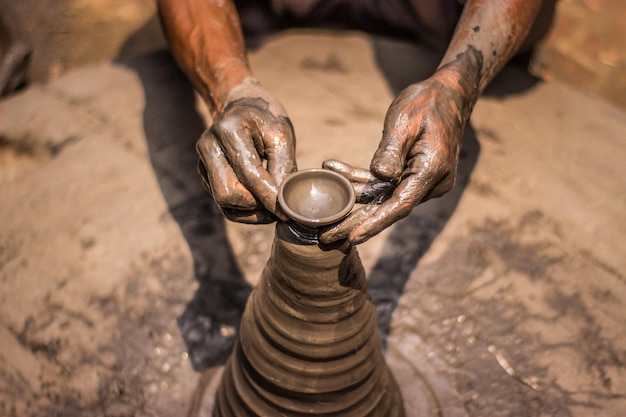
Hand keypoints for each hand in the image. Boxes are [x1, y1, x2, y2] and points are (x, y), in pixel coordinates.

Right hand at [196, 80, 296, 222]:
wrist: (242, 107)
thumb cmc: (265, 119)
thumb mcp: (281, 135)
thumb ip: (284, 167)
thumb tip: (284, 203)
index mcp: (228, 131)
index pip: (249, 175)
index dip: (270, 198)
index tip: (287, 213)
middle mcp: (209, 146)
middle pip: (228, 194)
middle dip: (256, 205)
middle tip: (278, 205)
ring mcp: (203, 162)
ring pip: (223, 203)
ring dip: (250, 211)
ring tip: (271, 205)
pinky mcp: (204, 174)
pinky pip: (223, 204)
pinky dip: (243, 209)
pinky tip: (259, 202)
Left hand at [321, 58, 478, 243]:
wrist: (449, 94)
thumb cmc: (426, 102)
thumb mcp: (404, 120)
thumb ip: (391, 150)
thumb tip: (379, 175)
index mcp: (432, 169)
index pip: (400, 204)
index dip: (375, 222)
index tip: (352, 236)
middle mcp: (431, 182)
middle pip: (389, 208)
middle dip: (356, 223)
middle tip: (325, 237)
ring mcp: (423, 181)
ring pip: (384, 197)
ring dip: (354, 201)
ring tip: (323, 214)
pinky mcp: (414, 175)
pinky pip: (386, 183)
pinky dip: (362, 180)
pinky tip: (335, 170)